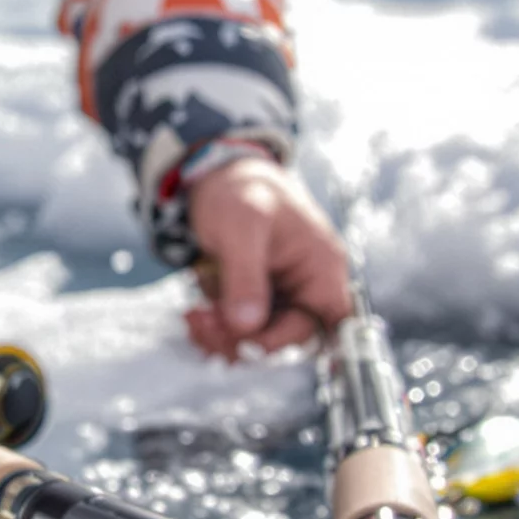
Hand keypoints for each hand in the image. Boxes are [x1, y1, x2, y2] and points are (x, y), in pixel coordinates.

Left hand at [183, 156, 353, 358]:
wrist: (218, 175)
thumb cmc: (241, 189)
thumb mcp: (243, 224)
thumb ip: (246, 274)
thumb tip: (247, 325)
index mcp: (322, 269)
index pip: (324, 326)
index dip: (288, 343)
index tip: (246, 343)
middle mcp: (308, 288)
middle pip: (287, 341)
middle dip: (243, 340)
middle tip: (203, 323)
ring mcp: (281, 297)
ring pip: (260, 340)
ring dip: (224, 338)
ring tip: (194, 317)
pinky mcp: (256, 301)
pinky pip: (242, 331)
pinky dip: (217, 330)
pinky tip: (196, 315)